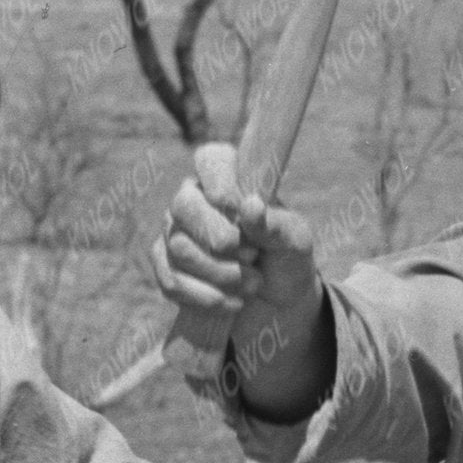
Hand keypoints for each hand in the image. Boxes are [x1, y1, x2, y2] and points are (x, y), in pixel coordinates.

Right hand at [157, 146, 330, 404]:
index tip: (236, 208)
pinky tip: (233, 302)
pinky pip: (171, 280)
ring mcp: (176, 233)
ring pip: (179, 247)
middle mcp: (195, 200)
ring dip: (222, 273)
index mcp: (229, 179)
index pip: (210, 160)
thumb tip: (250, 205)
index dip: (218, 183)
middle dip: (218, 238)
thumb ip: (276, 224)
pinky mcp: (167, 267)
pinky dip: (206, 297)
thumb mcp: (296, 242)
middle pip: (183, 205)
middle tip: (251, 255)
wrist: (278, 303)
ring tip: (253, 282)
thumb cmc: (287, 258)